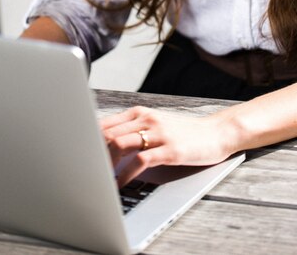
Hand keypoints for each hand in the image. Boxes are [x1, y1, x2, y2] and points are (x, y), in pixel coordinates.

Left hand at [100, 105, 235, 186]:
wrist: (215, 132)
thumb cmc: (183, 132)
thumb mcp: (156, 124)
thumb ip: (133, 130)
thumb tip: (105, 144)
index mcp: (140, 113)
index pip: (105, 124)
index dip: (89, 141)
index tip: (81, 155)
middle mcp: (146, 119)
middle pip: (108, 134)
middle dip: (94, 154)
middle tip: (88, 170)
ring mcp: (158, 133)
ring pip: (120, 144)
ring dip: (106, 164)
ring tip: (101, 178)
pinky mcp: (169, 149)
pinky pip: (140, 161)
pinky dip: (126, 173)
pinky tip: (122, 182)